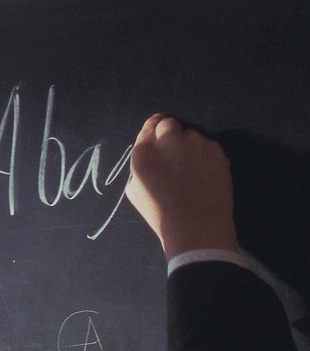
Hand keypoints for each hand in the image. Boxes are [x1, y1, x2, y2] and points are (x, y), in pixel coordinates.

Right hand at [125, 114, 238, 259]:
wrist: (196, 226)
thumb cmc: (161, 213)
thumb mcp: (135, 191)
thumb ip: (141, 165)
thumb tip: (151, 155)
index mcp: (144, 153)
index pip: (148, 126)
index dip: (153, 130)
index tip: (157, 138)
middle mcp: (169, 141)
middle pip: (169, 124)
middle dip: (170, 135)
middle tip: (173, 155)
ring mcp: (195, 143)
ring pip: (191, 135)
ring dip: (189, 146)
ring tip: (191, 169)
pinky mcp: (216, 150)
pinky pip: (208, 146)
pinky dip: (205, 155)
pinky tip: (204, 174)